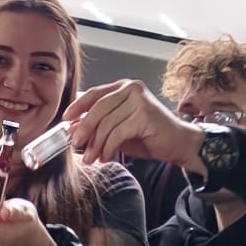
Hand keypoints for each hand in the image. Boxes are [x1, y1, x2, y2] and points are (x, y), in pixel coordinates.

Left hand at [63, 81, 204, 171]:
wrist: (179, 144)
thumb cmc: (150, 136)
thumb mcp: (118, 130)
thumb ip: (99, 126)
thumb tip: (73, 128)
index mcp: (124, 87)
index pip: (94, 93)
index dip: (78, 106)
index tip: (66, 119)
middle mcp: (131, 89)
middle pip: (97, 108)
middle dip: (84, 129)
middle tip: (76, 144)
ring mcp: (139, 100)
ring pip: (106, 123)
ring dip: (96, 144)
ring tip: (92, 158)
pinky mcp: (144, 115)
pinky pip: (117, 133)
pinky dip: (108, 147)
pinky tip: (106, 157)